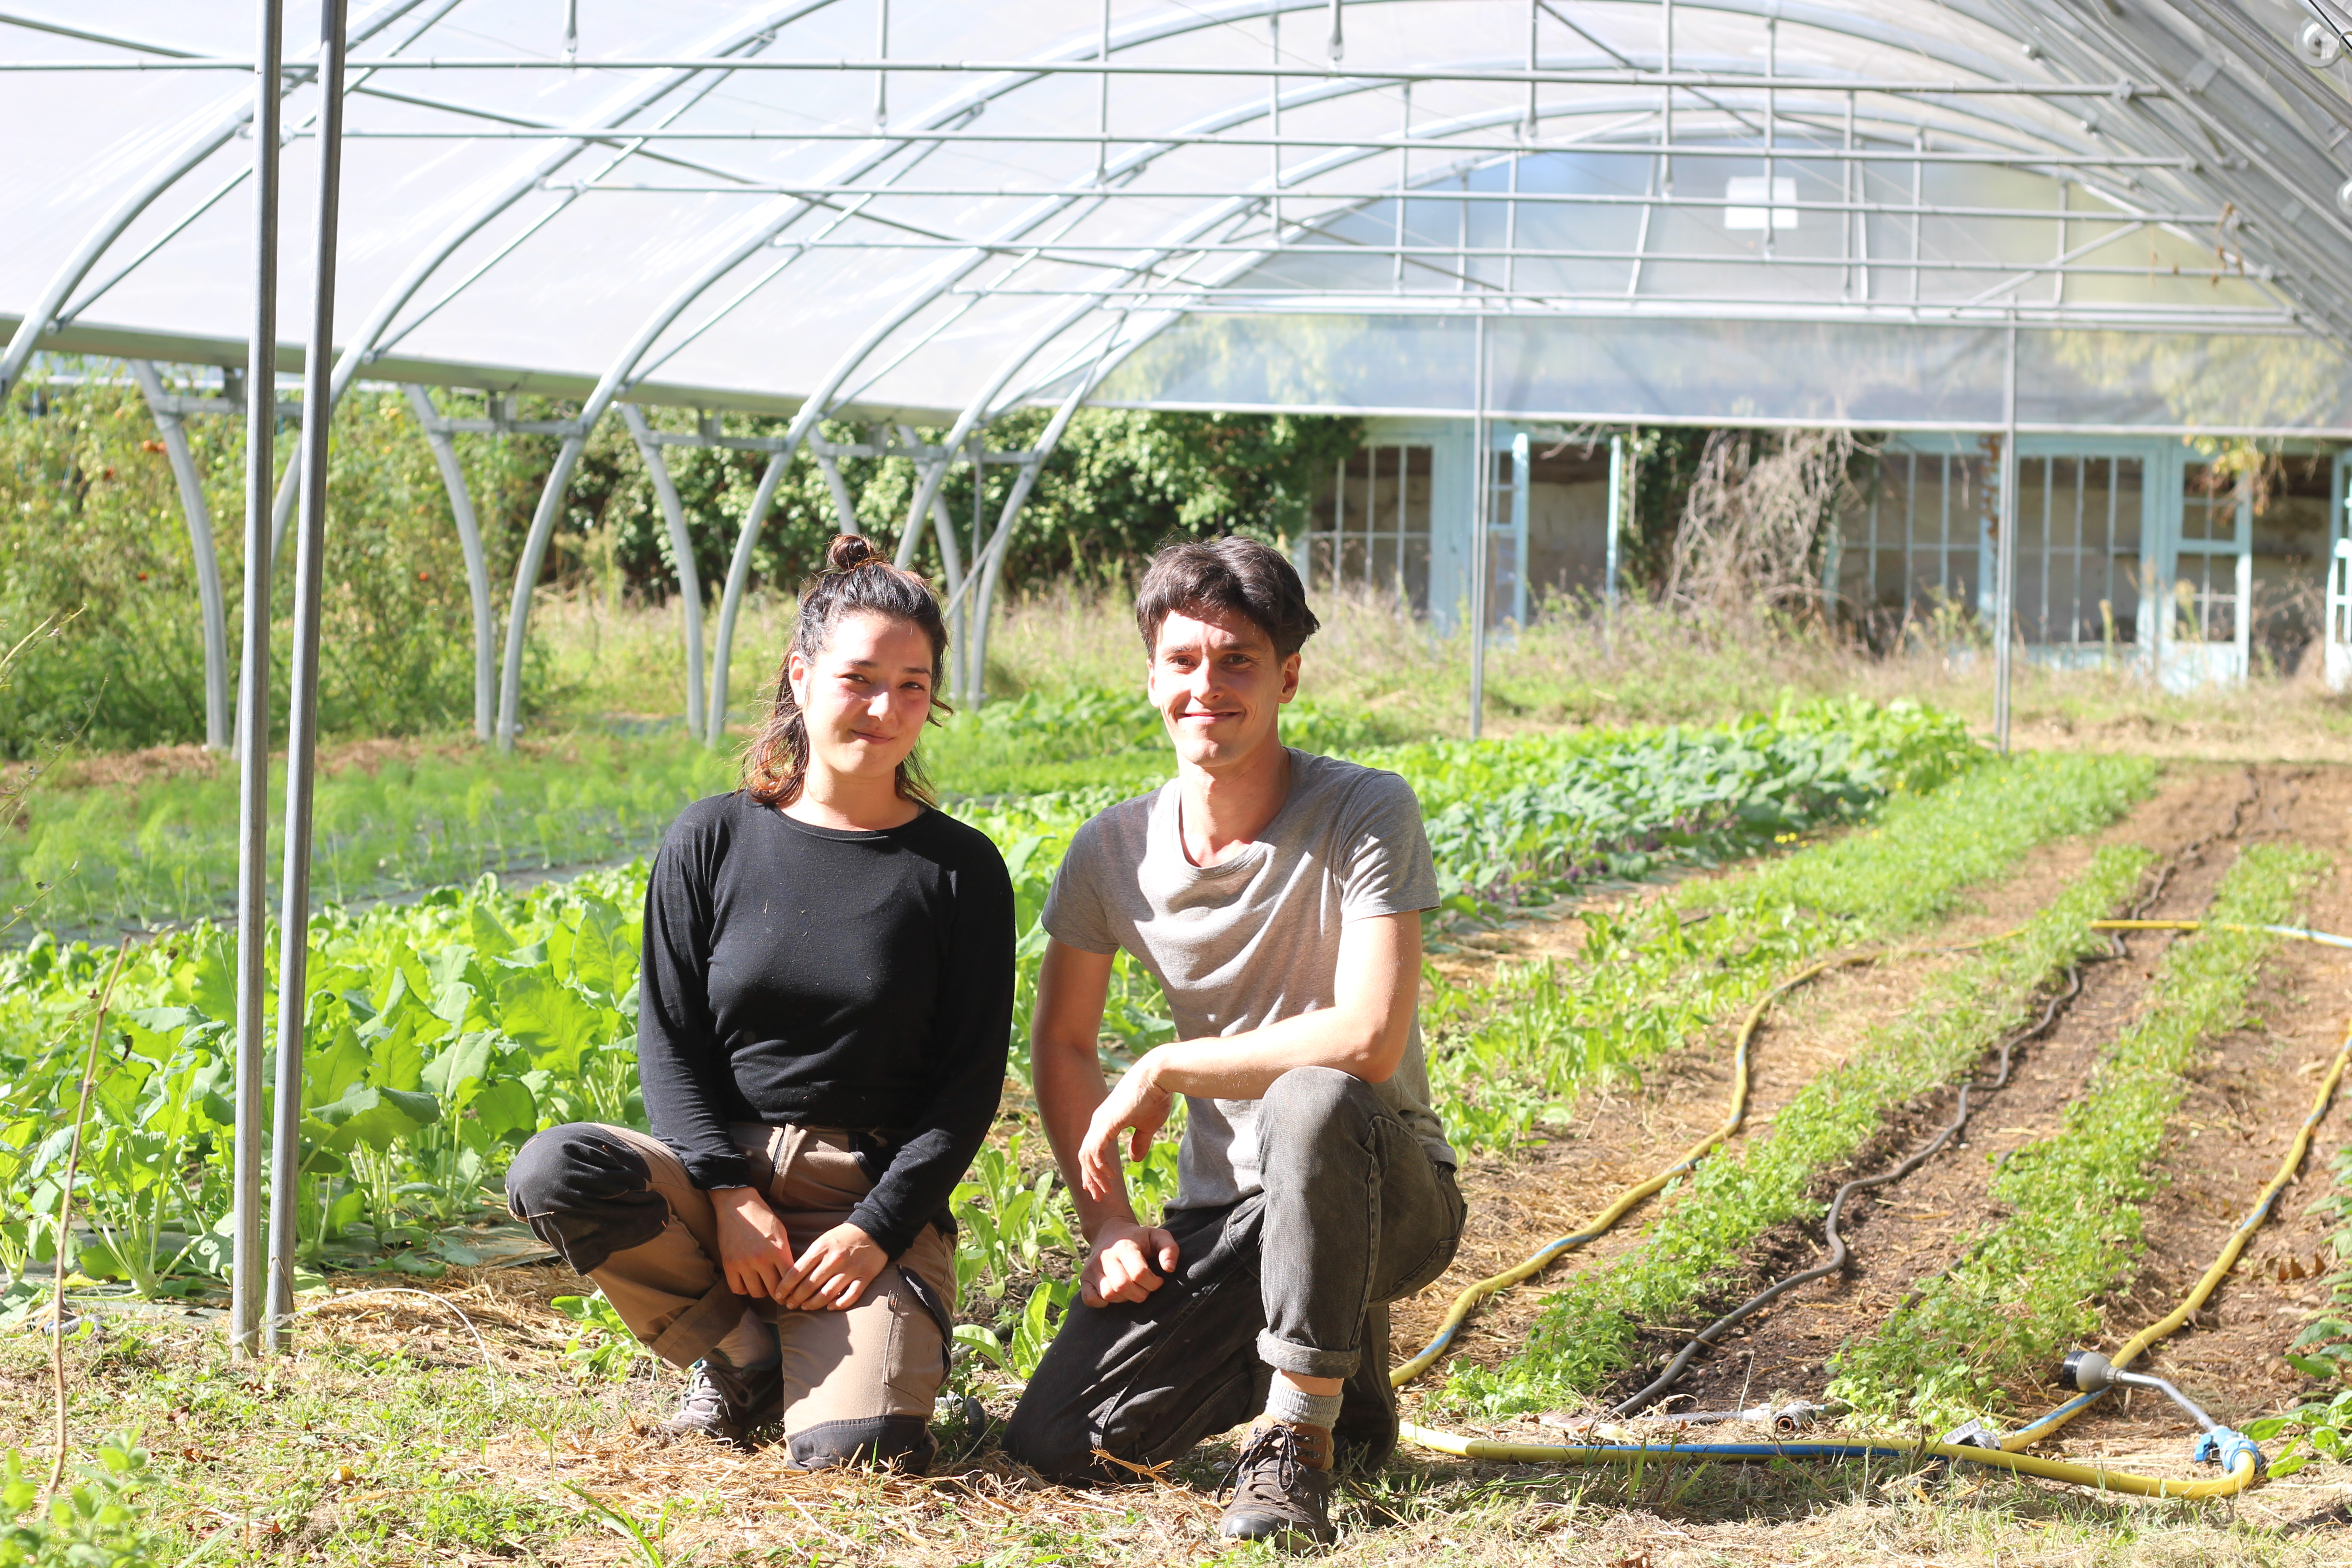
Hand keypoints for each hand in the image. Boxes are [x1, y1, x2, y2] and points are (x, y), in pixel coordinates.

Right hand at [712, 1186, 794, 1300]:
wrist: (737, 1205)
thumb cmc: (762, 1217)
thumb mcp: (781, 1233)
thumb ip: (785, 1254)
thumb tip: (791, 1276)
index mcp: (777, 1250)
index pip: (789, 1280)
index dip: (793, 1289)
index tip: (792, 1293)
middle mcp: (760, 1259)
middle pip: (774, 1290)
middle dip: (778, 1293)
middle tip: (779, 1292)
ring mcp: (743, 1263)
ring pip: (756, 1292)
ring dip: (761, 1290)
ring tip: (763, 1283)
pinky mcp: (728, 1264)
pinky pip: (737, 1289)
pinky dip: (743, 1288)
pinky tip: (747, 1281)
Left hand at [775, 1221, 888, 1310]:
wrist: (874, 1228)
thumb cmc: (844, 1236)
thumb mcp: (823, 1240)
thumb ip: (810, 1257)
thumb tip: (793, 1278)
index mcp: (821, 1248)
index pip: (797, 1272)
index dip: (785, 1287)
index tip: (779, 1295)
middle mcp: (834, 1260)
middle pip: (809, 1286)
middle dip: (796, 1298)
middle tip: (790, 1305)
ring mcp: (850, 1269)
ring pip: (827, 1294)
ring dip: (813, 1304)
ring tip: (805, 1307)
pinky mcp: (864, 1277)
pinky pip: (850, 1296)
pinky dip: (839, 1305)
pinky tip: (830, 1307)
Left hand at [1078, 1054, 1173, 1203]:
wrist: (1159, 1075)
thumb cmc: (1156, 1097)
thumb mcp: (1148, 1126)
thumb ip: (1139, 1142)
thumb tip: (1133, 1159)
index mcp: (1106, 1122)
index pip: (1092, 1150)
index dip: (1094, 1170)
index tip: (1100, 1187)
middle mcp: (1098, 1122)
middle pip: (1085, 1156)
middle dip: (1090, 1178)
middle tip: (1098, 1196)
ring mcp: (1101, 1122)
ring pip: (1087, 1156)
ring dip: (1094, 1177)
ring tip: (1105, 1191)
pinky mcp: (1107, 1123)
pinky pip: (1095, 1150)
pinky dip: (1100, 1166)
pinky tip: (1110, 1176)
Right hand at [1080, 1216, 1179, 1307]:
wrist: (1110, 1231)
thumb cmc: (1139, 1239)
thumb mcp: (1158, 1236)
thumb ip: (1169, 1249)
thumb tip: (1169, 1269)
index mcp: (1125, 1246)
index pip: (1139, 1273)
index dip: (1153, 1283)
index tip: (1158, 1280)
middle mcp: (1105, 1257)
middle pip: (1123, 1287)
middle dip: (1140, 1293)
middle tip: (1145, 1287)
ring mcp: (1092, 1268)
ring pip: (1108, 1294)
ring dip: (1124, 1298)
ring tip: (1131, 1289)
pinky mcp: (1084, 1277)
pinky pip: (1090, 1299)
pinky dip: (1102, 1302)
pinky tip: (1114, 1294)